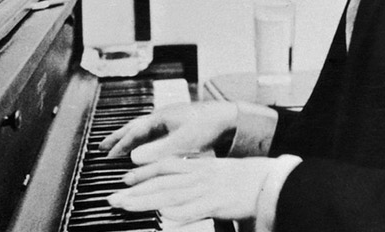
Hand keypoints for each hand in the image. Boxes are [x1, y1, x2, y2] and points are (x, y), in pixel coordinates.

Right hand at [99, 101, 237, 162]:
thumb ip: (158, 150)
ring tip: (119, 147)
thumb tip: (133, 156)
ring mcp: (171, 119)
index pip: (135, 131)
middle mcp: (163, 115)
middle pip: (135, 126)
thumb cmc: (208, 125)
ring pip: (145, 129)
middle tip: (102, 146)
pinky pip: (155, 133)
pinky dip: (145, 141)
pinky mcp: (179, 125)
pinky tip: (145, 148)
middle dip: (118, 137)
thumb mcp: (182, 140)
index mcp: (161, 116)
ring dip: (131, 139)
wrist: (229, 117)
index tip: (108, 156)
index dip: (121, 144)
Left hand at [107, 157, 274, 221]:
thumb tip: (180, 190)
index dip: (143, 172)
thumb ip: (197, 178)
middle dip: (135, 190)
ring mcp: (207, 189)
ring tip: (125, 206)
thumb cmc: (246, 179)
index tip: (125, 179)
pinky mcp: (219, 204)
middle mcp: (199, 176)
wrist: (271, 180)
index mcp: (199, 167)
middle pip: (161, 182)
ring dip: (146, 201)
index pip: (166, 166)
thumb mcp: (217, 173)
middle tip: (114, 198)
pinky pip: (195, 209)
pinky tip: (164, 217)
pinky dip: (179, 213)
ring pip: (171, 195)